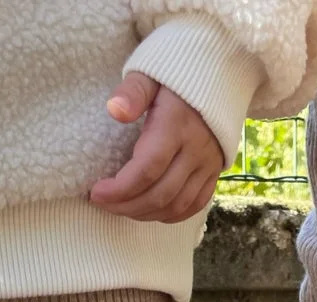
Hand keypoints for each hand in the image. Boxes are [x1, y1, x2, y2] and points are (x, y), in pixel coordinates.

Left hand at [90, 72, 223, 222]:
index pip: (146, 170)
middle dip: (126, 206)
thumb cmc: (175, 73)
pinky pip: (195, 205)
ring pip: (177, 205)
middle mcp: (195, 149)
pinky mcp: (215, 170)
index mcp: (176, 125)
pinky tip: (149, 211)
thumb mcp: (149, 73)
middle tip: (104, 203)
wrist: (220, 71)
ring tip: (121, 207)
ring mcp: (208, 163)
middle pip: (160, 195)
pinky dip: (170, 215)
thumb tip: (114, 110)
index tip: (96, 192)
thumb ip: (132, 91)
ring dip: (145, 213)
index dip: (119, 189)